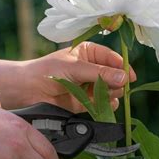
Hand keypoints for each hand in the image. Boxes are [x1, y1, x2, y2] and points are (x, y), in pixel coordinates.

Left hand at [19, 42, 136, 111]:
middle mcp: (92, 68)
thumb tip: (124, 78)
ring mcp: (89, 86)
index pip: (113, 58)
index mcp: (89, 53)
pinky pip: (103, 104)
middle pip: (115, 76)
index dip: (123, 67)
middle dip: (117, 82)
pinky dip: (106, 106)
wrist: (27, 90)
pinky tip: (104, 105)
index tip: (131, 77)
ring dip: (111, 94)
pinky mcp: (85, 102)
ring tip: (104, 95)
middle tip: (114, 87)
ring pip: (111, 91)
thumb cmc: (48, 71)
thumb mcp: (75, 68)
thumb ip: (100, 73)